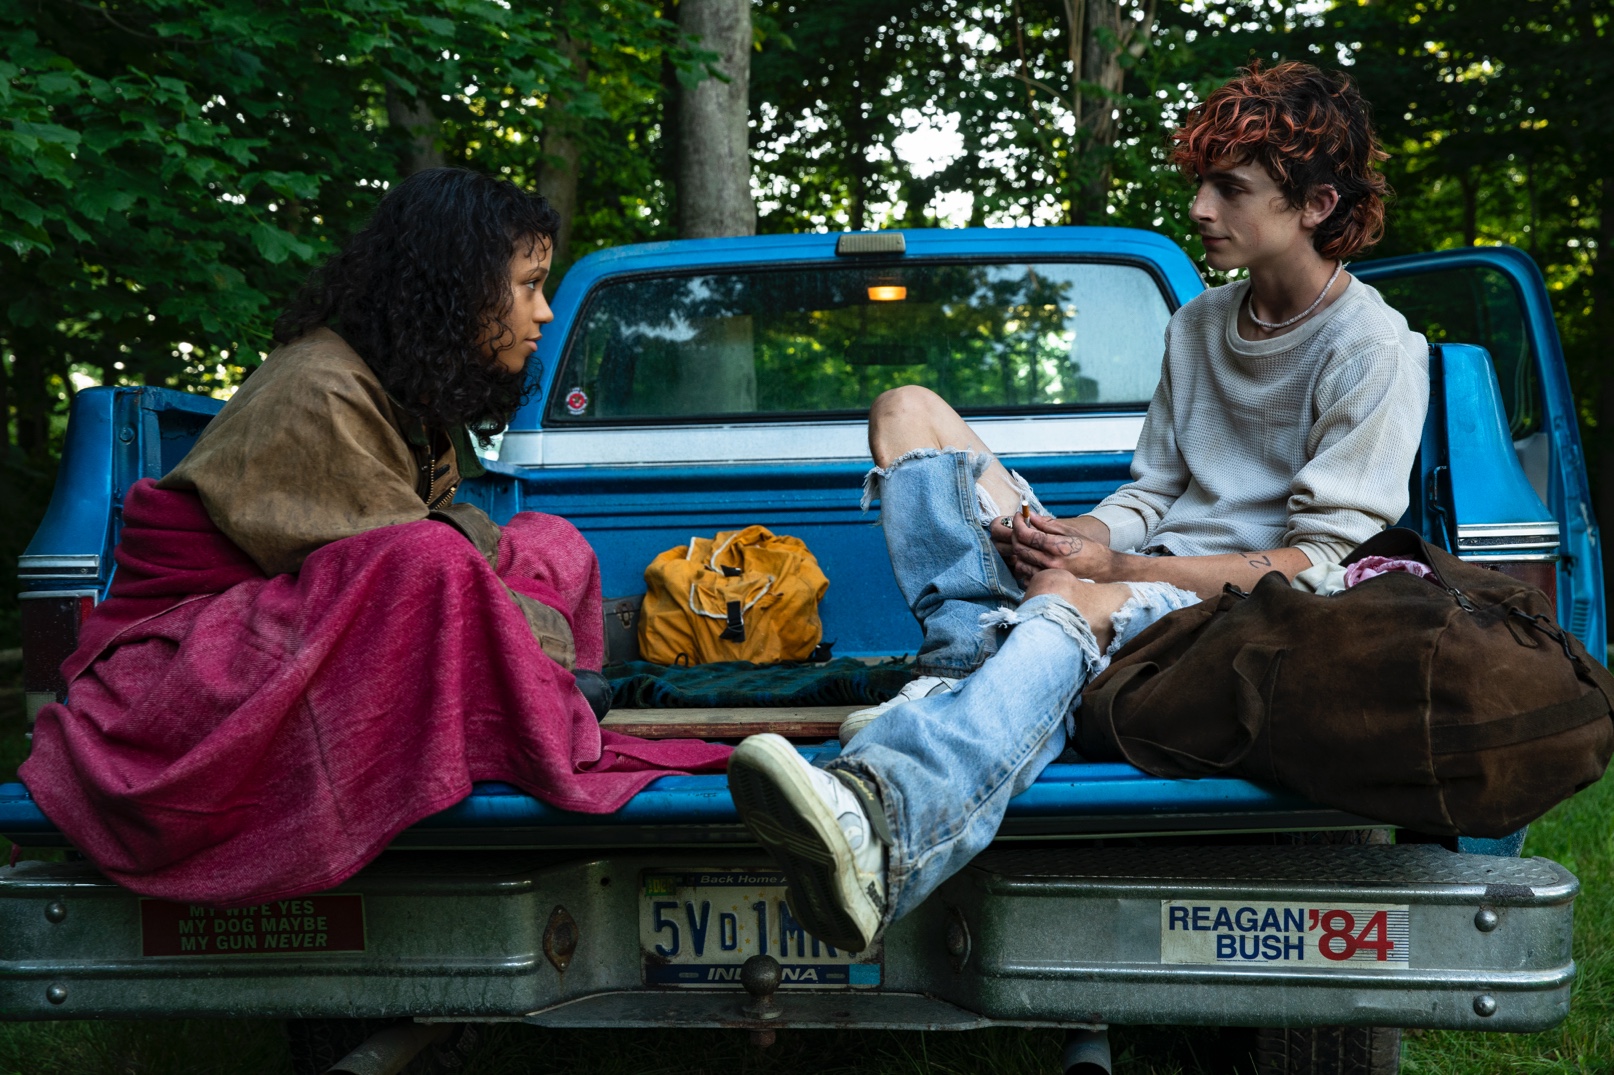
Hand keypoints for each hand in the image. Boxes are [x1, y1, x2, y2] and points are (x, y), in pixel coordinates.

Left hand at [990, 513, 1116, 584]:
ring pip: (1019, 563)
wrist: (1103, 569)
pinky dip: (1023, 566)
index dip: (1018, 523)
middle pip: (1019, 548)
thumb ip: (1048, 525)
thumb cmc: (1088, 548)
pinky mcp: (1048, 584)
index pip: (1026, 534)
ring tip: (1026, 544)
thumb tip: (1031, 516)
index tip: (1018, 516)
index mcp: (1057, 546)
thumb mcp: (1071, 532)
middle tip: (1020, 528)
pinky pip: (1025, 576)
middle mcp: (1051, 562)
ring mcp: (1048, 575)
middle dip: (1015, 535)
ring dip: (1018, 551)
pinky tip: (1031, 558)